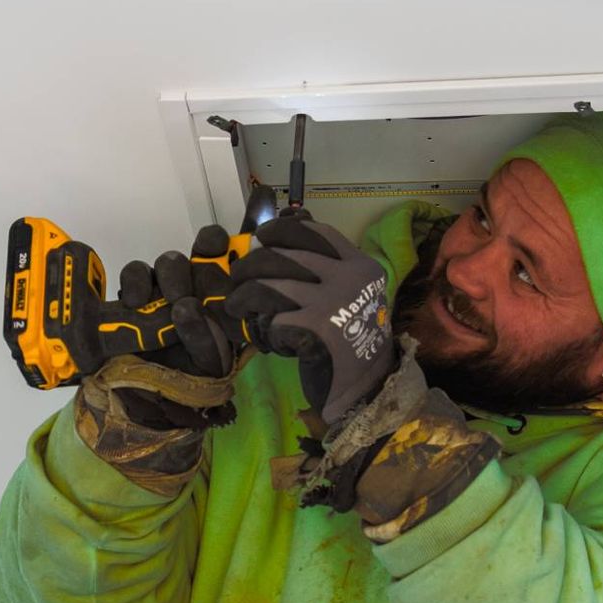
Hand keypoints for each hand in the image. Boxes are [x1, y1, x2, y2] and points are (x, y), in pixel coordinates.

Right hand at [112, 227, 240, 380]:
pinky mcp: (135, 295)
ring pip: (166, 262)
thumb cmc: (193, 375)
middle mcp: (195, 286)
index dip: (222, 247)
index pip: (227, 259)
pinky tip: (134, 303)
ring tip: (160, 304)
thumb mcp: (210, 363)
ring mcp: (164, 288)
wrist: (154, 396)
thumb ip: (205, 339)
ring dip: (165, 277)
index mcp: (219, 296)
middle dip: (186, 273)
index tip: (218, 254)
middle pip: (195, 256)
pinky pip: (134, 274)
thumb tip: (187, 307)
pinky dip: (134, 283)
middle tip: (179, 298)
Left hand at [222, 212, 395, 423]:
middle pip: (282, 255)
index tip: (261, 238)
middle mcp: (350, 279)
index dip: (281, 230)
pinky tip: (268, 338)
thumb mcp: (347, 292)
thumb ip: (324, 260)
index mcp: (359, 266)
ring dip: (245, 297)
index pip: (314, 232)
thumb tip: (289, 216)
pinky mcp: (316, 331)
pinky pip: (272, 318)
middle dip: (250, 265)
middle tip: (237, 278)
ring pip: (269, 285)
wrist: (366, 386)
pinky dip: (263, 329)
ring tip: (237, 307)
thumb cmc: (349, 337)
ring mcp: (333, 303)